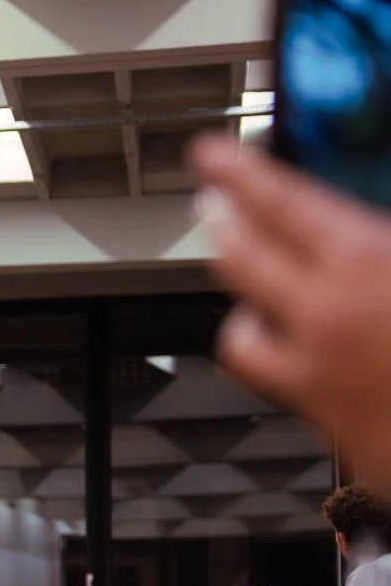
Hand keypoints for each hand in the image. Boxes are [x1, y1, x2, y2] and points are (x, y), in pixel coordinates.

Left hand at [197, 135, 390, 481]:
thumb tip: (369, 229)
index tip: (212, 153)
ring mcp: (323, 382)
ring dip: (245, 309)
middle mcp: (328, 324)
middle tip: (213, 203)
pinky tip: (304, 356)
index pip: (282, 204)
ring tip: (254, 291)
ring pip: (243, 339)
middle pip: (242, 266)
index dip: (240, 172)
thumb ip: (381, 242)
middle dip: (224, 228)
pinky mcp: (336, 433)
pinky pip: (284, 389)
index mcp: (367, 267)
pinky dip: (285, 366)